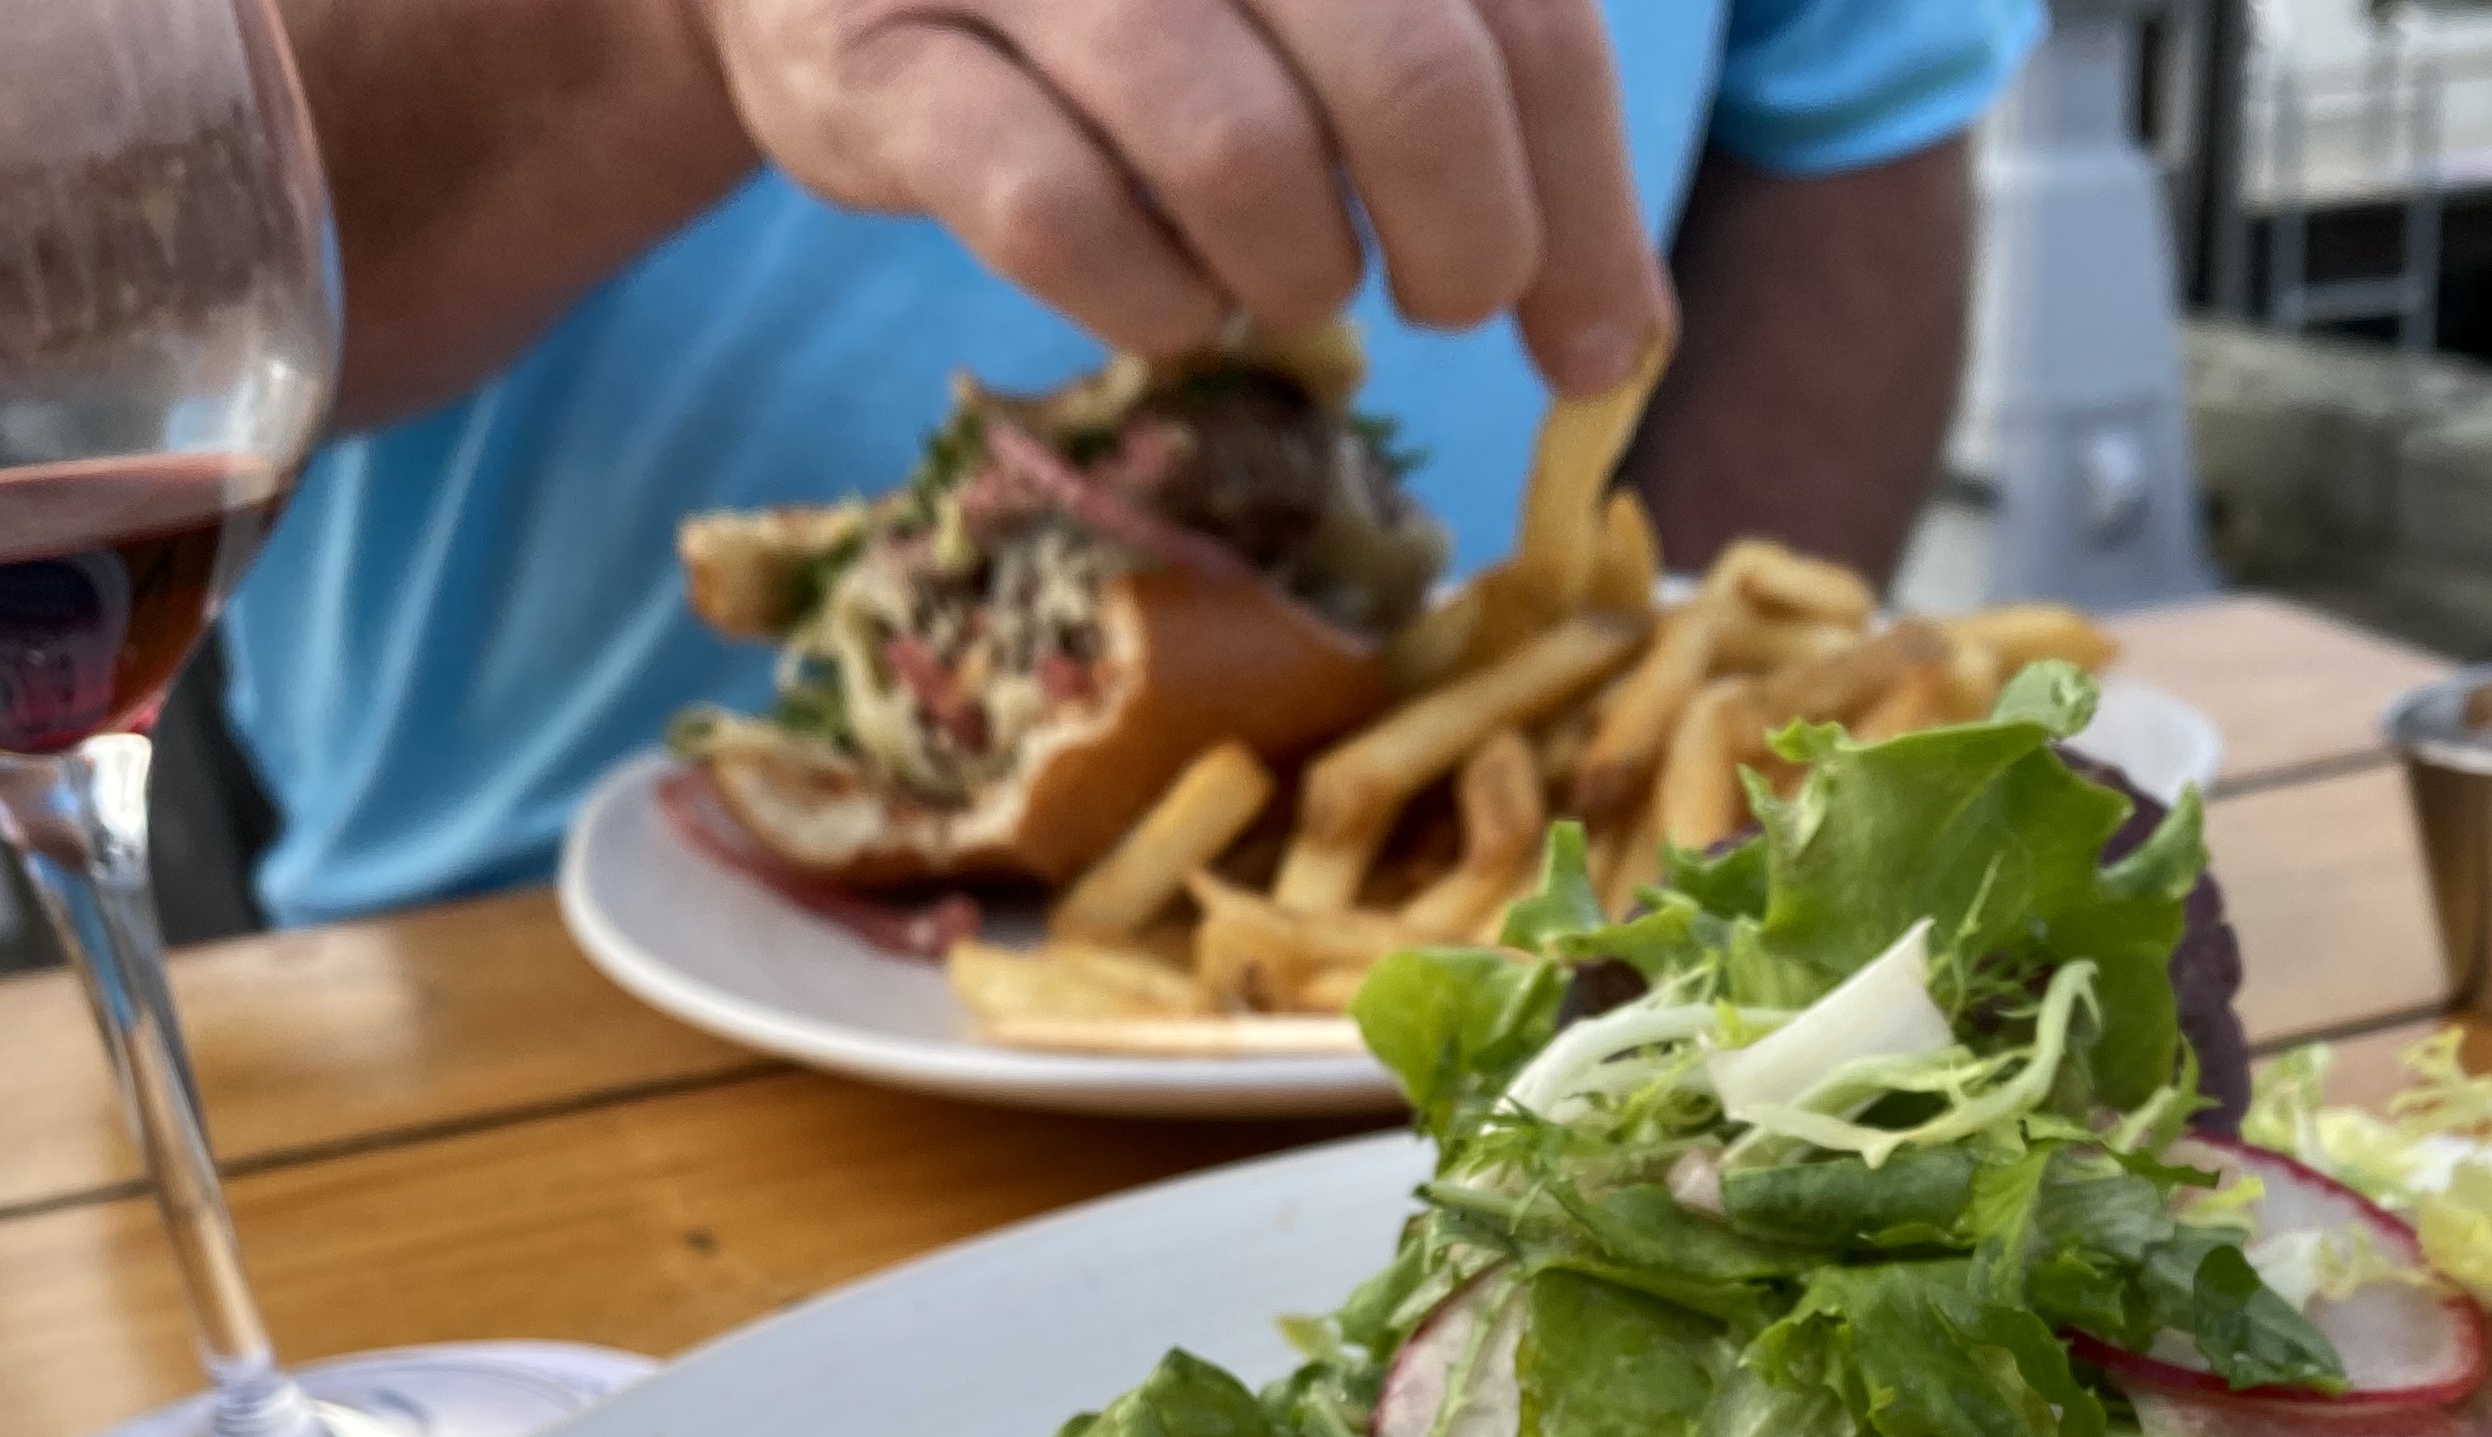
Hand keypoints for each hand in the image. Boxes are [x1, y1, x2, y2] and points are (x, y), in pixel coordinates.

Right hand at [696, 0, 1672, 391]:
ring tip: (1283, 274)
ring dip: (1295, 272)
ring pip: (1238, 153)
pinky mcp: (870, 57)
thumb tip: (1621, 336)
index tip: (1602, 347)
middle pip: (1414, 69)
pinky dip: (1147, 302)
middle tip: (1444, 300)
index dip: (1586, 203)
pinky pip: (1060, 219)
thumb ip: (1476, 90)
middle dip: (1466, 242)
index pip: (1524, 10)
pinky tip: (1165, 296)